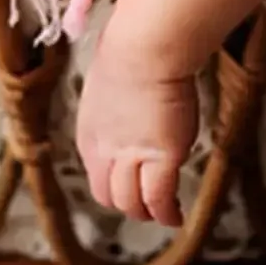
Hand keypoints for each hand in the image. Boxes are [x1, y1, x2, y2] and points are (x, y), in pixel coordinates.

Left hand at [75, 43, 198, 226]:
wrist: (144, 48)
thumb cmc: (132, 48)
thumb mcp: (111, 80)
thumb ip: (117, 101)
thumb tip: (131, 92)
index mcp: (89, 132)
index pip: (95, 172)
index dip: (113, 182)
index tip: (128, 181)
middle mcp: (105, 151)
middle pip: (108, 195)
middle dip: (126, 203)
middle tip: (144, 203)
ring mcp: (131, 157)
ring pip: (131, 203)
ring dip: (146, 212)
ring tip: (162, 214)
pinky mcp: (161, 159)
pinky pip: (160, 199)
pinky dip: (167, 213)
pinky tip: (175, 216)